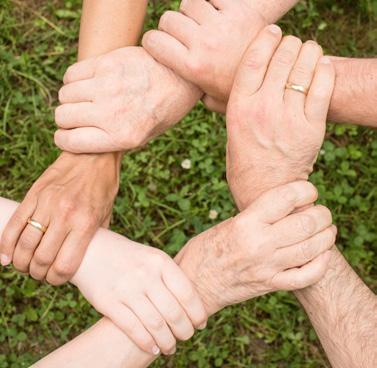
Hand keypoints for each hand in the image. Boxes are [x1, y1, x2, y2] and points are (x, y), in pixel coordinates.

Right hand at [0, 152, 119, 284]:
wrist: (93, 156)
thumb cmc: (103, 187)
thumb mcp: (106, 215)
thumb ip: (94, 237)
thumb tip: (84, 258)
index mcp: (85, 224)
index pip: (64, 265)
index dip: (57, 279)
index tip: (56, 279)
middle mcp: (65, 216)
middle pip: (41, 259)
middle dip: (38, 273)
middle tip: (40, 273)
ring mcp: (46, 204)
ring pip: (24, 245)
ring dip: (21, 263)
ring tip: (25, 265)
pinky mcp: (34, 195)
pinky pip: (14, 225)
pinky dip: (5, 245)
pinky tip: (6, 256)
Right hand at [54, 46, 201, 152]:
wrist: (180, 78)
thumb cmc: (162, 111)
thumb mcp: (144, 137)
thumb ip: (113, 141)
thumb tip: (80, 140)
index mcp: (122, 137)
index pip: (69, 142)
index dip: (64, 139)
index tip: (68, 135)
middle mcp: (112, 113)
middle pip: (62, 117)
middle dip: (67, 120)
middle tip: (79, 116)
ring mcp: (108, 86)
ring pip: (64, 95)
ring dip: (71, 99)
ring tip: (87, 99)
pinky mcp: (106, 63)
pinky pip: (71, 74)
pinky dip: (74, 80)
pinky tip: (88, 83)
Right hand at [71, 230, 206, 355]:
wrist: (91, 249)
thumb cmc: (128, 257)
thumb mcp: (152, 257)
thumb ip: (169, 276)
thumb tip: (192, 305)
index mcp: (160, 261)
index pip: (187, 293)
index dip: (197, 313)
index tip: (200, 324)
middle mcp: (146, 274)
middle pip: (174, 312)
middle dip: (185, 331)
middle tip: (187, 337)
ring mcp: (126, 288)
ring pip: (156, 325)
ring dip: (168, 342)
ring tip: (171, 348)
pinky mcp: (108, 302)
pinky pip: (133, 328)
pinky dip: (147, 343)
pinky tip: (153, 348)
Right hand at [142, 0, 266, 111]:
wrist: (275, 72)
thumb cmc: (240, 89)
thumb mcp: (212, 99)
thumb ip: (191, 93)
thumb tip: (176, 90)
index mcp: (193, 67)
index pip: (154, 41)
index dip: (152, 41)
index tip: (159, 45)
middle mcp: (203, 44)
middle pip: (169, 19)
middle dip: (172, 27)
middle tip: (184, 36)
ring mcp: (221, 25)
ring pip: (188, 3)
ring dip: (192, 12)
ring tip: (202, 25)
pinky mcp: (237, 10)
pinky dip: (211, 2)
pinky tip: (218, 16)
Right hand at [177, 181, 335, 314]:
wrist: (194, 284)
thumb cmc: (205, 249)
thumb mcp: (227, 224)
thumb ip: (256, 217)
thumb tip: (287, 207)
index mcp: (245, 223)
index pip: (285, 198)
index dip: (305, 190)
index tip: (309, 191)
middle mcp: (259, 244)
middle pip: (306, 223)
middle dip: (322, 214)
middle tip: (321, 212)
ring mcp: (267, 267)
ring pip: (312, 248)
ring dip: (326, 236)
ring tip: (326, 229)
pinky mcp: (270, 285)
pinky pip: (306, 276)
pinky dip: (321, 264)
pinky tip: (322, 254)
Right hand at [226, 26, 334, 209]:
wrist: (265, 190)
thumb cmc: (244, 160)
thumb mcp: (230, 131)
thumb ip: (229, 106)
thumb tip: (216, 89)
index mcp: (239, 108)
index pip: (254, 59)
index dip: (265, 39)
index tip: (273, 32)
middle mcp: (263, 109)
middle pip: (282, 57)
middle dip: (290, 44)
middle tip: (292, 45)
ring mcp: (289, 118)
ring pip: (304, 68)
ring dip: (309, 52)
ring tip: (309, 51)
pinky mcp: (311, 128)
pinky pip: (323, 87)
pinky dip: (325, 70)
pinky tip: (322, 66)